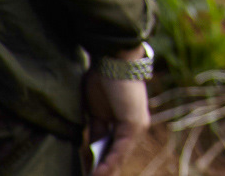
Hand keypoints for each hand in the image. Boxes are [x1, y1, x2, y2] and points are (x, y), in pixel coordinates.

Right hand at [84, 50, 150, 173]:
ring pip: (120, 156)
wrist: (114, 59)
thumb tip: (89, 151)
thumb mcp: (95, 111)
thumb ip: (96, 131)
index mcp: (125, 123)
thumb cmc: (103, 80)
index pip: (112, 151)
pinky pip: (120, 148)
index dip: (100, 164)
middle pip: (117, 156)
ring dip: (106, 171)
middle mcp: (135, 127)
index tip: (88, 174)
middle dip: (103, 170)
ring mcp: (136, 126)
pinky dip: (110, 162)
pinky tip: (99, 174)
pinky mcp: (134, 123)